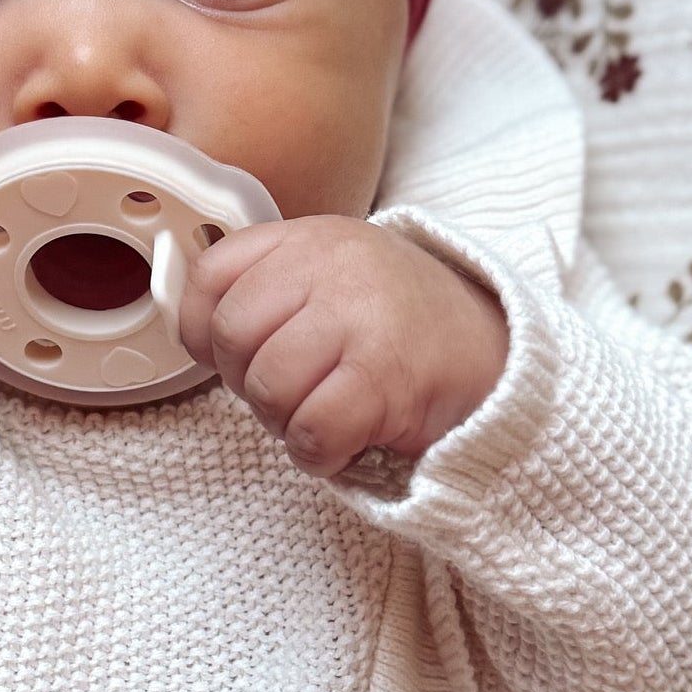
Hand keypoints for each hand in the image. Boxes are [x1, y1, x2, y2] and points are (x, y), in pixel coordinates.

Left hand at [176, 217, 509, 479]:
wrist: (501, 349)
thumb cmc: (400, 323)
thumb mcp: (330, 278)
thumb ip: (265, 289)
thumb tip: (190, 328)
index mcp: (308, 239)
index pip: (210, 277)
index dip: (205, 331)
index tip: (235, 355)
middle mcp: (330, 267)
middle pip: (231, 337)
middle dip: (249, 382)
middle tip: (294, 391)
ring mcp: (359, 318)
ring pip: (267, 388)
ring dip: (287, 421)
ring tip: (326, 411)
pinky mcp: (385, 376)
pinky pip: (311, 431)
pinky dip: (320, 452)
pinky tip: (348, 438)